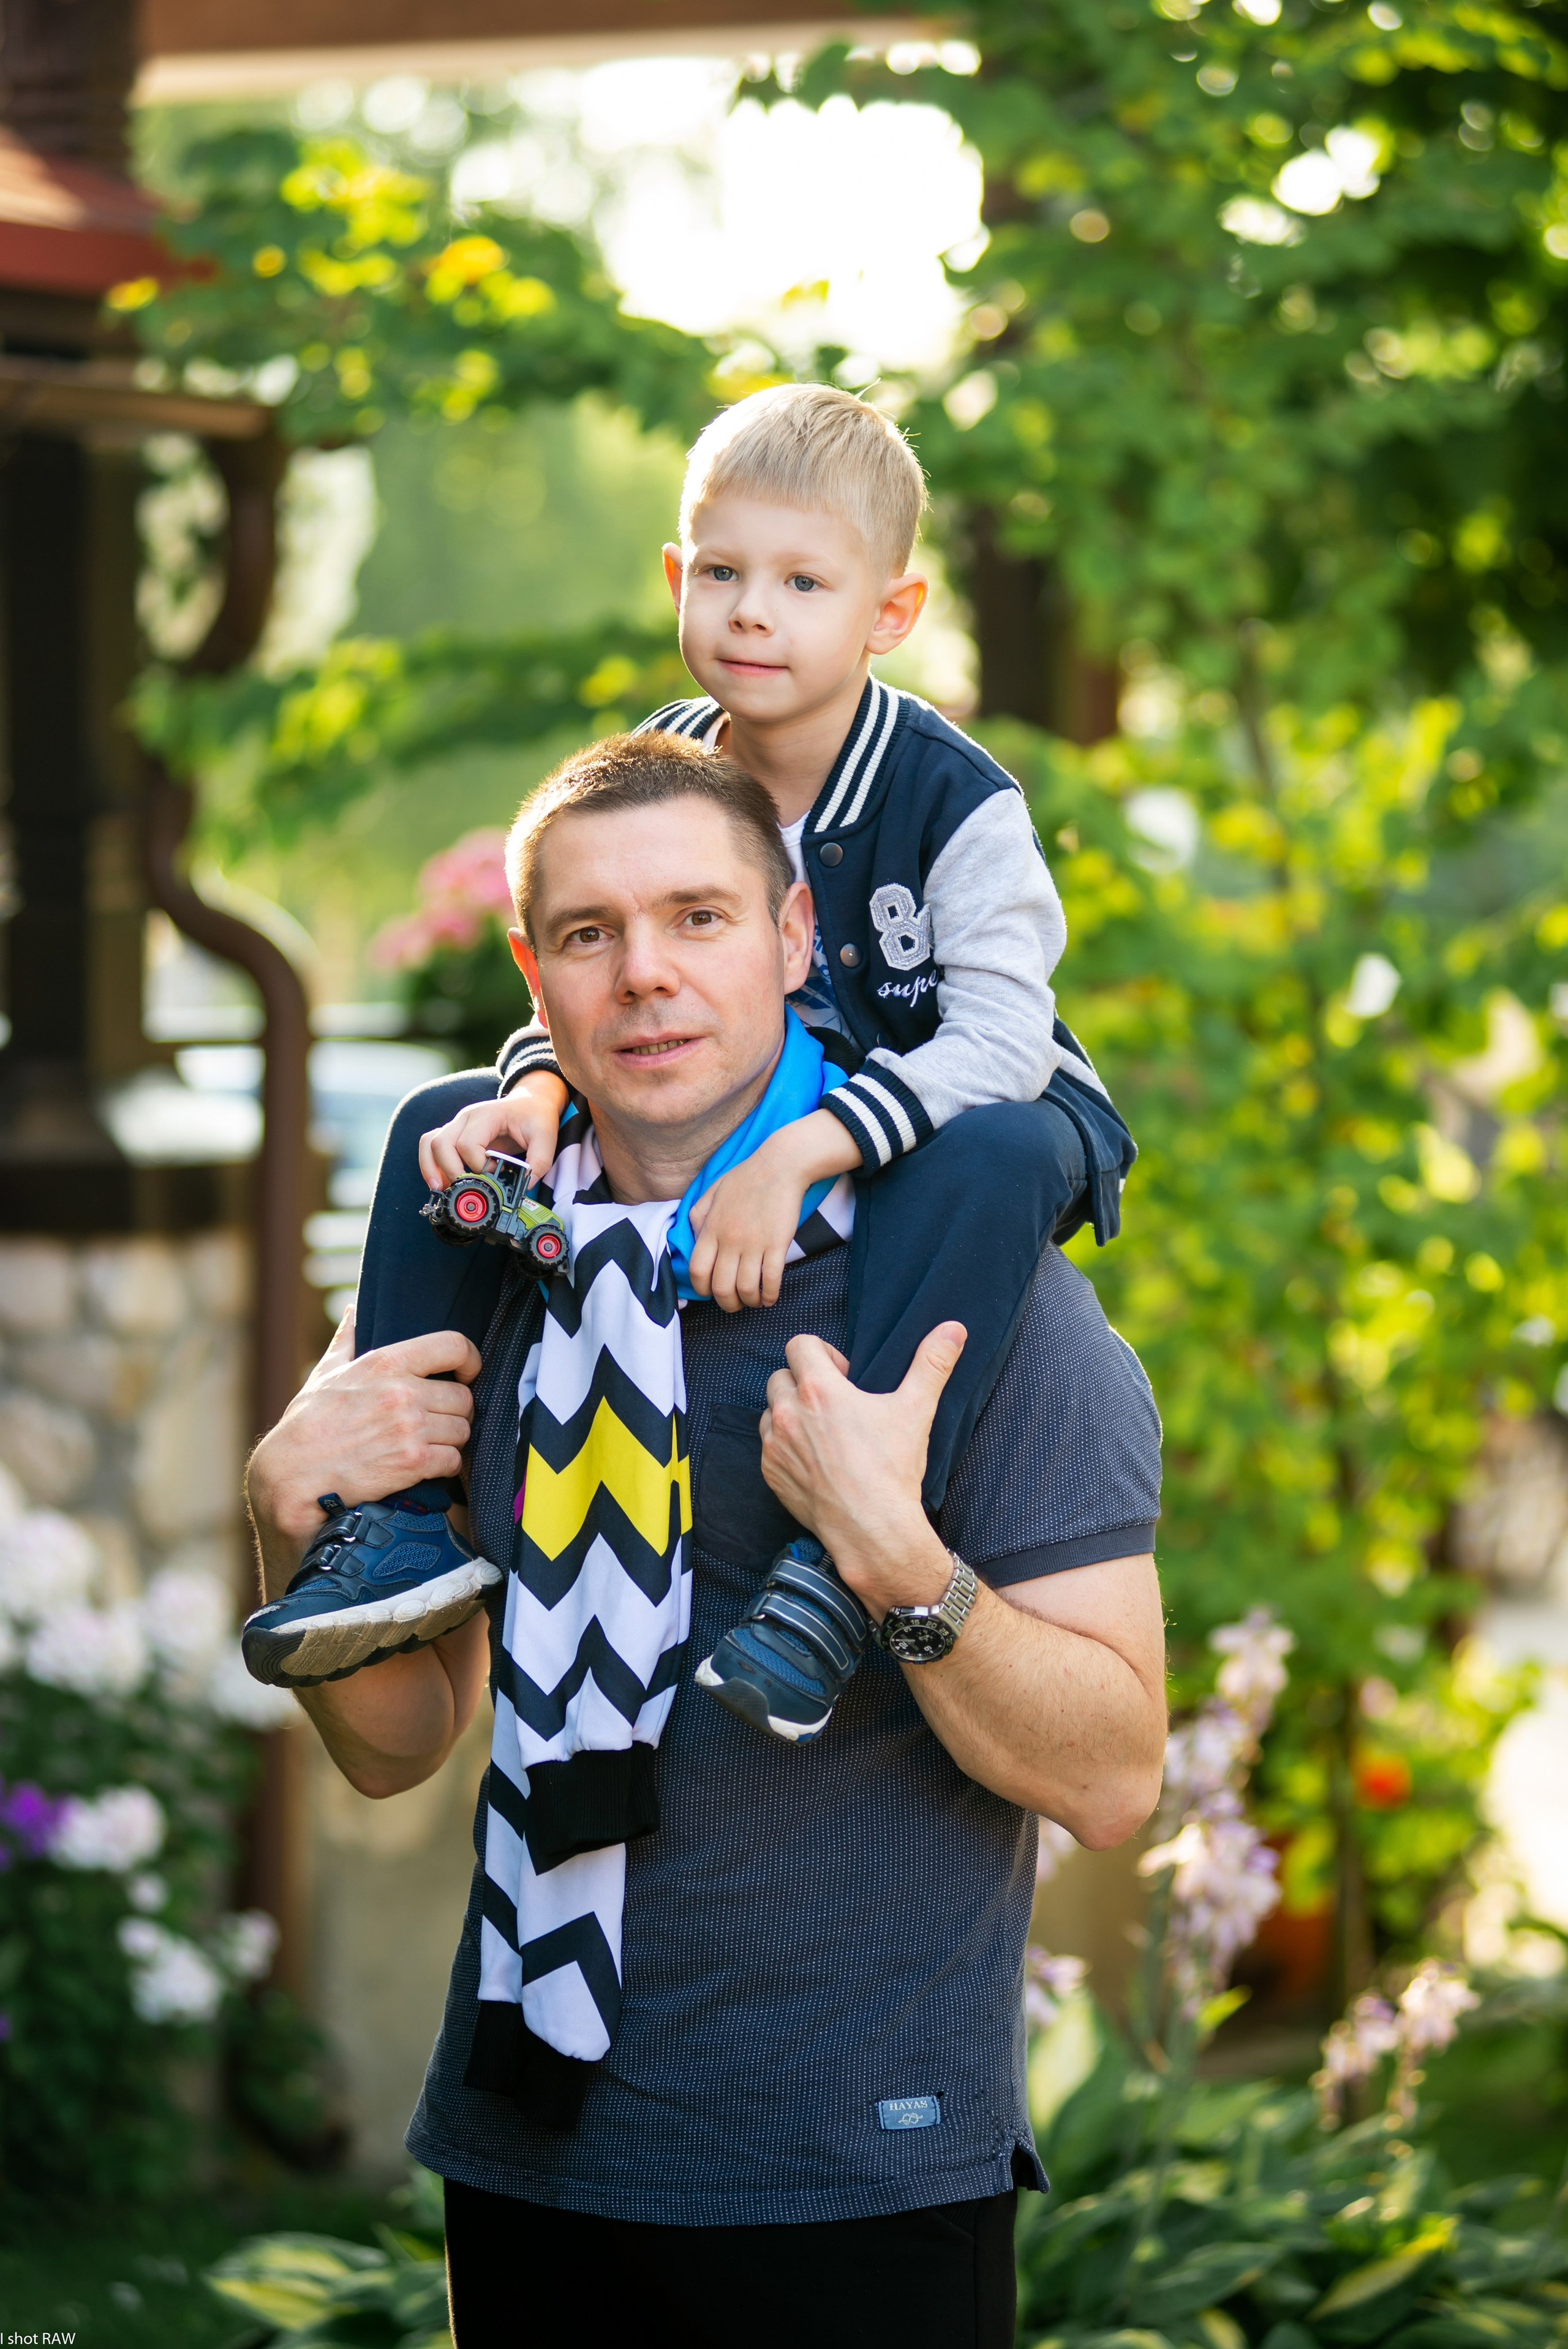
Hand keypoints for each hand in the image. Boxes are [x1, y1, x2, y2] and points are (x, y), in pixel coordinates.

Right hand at [247, 1311, 480, 1561]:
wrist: (291, 1476)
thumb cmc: (306, 1423)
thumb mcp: (325, 1373)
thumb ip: (347, 1339)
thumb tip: (354, 1310)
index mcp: (386, 1362)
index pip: (454, 1345)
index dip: (470, 1360)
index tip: (466, 1373)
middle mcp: (403, 1392)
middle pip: (464, 1397)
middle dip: (456, 1412)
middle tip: (439, 1421)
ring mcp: (410, 1428)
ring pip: (462, 1430)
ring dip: (451, 1440)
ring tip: (429, 1444)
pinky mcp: (412, 1463)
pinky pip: (453, 1460)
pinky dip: (445, 1466)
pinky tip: (425, 1466)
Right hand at [418, 1070, 568, 1190]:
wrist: (530, 1102)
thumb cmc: (535, 1117)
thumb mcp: (546, 1137)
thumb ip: (539, 1162)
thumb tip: (524, 1186)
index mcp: (486, 1115)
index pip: (467, 1144)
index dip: (478, 1165)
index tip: (495, 1173)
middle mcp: (466, 1118)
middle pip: (440, 1143)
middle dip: (448, 1170)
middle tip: (461, 1190)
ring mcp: (457, 1125)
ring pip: (429, 1143)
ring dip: (431, 1167)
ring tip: (439, 1188)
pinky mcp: (455, 1134)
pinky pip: (431, 1146)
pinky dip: (431, 1164)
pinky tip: (440, 1182)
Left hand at [687, 1108, 859, 1311]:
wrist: (780, 1165)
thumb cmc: (746, 1177)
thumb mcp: (711, 1192)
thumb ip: (698, 1216)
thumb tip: (694, 1239)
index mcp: (711, 1229)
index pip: (697, 1270)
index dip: (702, 1288)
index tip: (710, 1291)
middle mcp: (730, 1240)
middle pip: (721, 1287)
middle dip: (727, 1303)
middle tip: (734, 1303)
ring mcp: (754, 1244)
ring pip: (746, 1288)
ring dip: (750, 1301)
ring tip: (754, 1301)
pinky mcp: (777, 1244)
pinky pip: (771, 1280)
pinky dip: (770, 1295)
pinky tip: (770, 1297)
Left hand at [758, 1321, 965, 1617]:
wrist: (872, 1529)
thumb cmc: (892, 1469)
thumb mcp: (916, 1410)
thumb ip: (932, 1363)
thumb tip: (954, 1328)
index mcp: (818, 1389)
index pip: (799, 1344)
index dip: (822, 1353)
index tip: (844, 1375)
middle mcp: (788, 1413)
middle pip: (781, 1375)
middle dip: (803, 1381)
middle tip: (834, 1403)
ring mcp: (775, 1445)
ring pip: (770, 1411)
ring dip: (790, 1413)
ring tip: (823, 1431)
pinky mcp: (771, 1474)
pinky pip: (768, 1447)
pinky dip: (785, 1447)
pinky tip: (815, 1460)